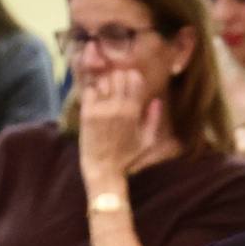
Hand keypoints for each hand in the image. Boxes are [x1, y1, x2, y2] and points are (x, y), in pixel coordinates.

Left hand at [77, 67, 168, 186]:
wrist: (104, 170)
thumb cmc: (127, 158)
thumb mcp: (147, 141)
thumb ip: (154, 119)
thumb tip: (157, 101)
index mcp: (135, 111)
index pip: (134, 77)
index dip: (131, 77)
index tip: (128, 85)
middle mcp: (119, 107)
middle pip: (118, 75)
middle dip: (116, 79)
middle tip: (114, 90)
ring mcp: (102, 110)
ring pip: (103, 81)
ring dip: (103, 86)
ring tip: (103, 96)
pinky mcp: (87, 114)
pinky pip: (89, 91)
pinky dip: (91, 93)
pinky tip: (93, 102)